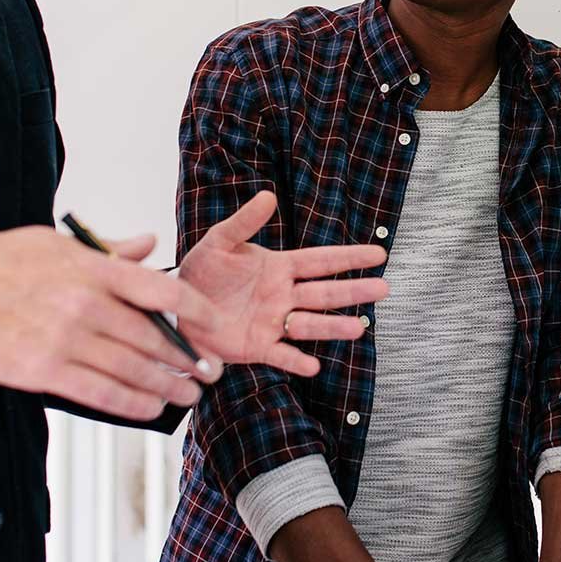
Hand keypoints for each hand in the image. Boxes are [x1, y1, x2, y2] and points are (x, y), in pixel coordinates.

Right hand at [0, 226, 229, 420]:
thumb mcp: (54, 242)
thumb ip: (107, 250)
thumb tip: (147, 244)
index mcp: (92, 268)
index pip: (161, 288)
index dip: (197, 309)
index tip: (214, 323)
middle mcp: (85, 304)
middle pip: (153, 337)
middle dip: (188, 359)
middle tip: (209, 371)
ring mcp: (65, 339)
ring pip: (132, 369)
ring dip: (168, 385)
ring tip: (188, 393)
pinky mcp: (43, 371)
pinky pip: (100, 392)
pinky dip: (132, 402)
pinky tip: (151, 407)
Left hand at [178, 190, 389, 376]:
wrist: (176, 306)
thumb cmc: (201, 271)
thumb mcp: (219, 242)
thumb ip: (244, 223)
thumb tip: (268, 196)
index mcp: (279, 268)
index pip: (321, 261)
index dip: (349, 257)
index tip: (378, 254)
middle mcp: (283, 296)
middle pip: (325, 293)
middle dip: (354, 291)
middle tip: (384, 289)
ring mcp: (272, 323)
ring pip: (310, 324)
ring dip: (333, 326)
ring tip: (358, 328)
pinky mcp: (257, 348)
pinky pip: (281, 355)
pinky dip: (296, 362)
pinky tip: (313, 365)